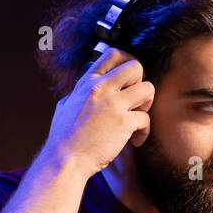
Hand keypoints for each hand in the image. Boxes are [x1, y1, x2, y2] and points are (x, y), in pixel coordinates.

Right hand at [42, 47, 153, 175]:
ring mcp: (113, 104)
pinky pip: (146, 119)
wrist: (65, 159)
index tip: (129, 79)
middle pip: (136, 66)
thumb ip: (77, 94)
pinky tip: (135, 141)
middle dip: (141, 82)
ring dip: (147, 104)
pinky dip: (144, 132)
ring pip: (148, 88)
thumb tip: (79, 90)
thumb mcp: (66, 105)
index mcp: (88, 82)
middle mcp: (101, 88)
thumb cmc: (63, 137)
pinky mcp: (123, 123)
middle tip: (134, 101)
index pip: (113, 54)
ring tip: (137, 118)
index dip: (127, 62)